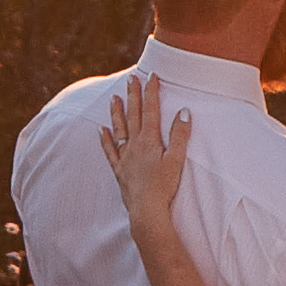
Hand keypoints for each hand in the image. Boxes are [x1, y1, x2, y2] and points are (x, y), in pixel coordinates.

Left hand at [101, 75, 193, 237]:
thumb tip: (184, 111)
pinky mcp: (120, 170)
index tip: (152, 75)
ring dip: (117, 112)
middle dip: (133, 95)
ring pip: (119, 129)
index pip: (151, 110)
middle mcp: (134, 145)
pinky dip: (105, 140)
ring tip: (114, 97)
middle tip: (131, 78)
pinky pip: (110, 151)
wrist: (146, 210)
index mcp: (149, 141)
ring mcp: (125, 157)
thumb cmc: (163, 186)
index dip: (151, 92)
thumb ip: (180, 135)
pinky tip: (101, 130)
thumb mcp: (176, 160)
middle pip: (133, 115)